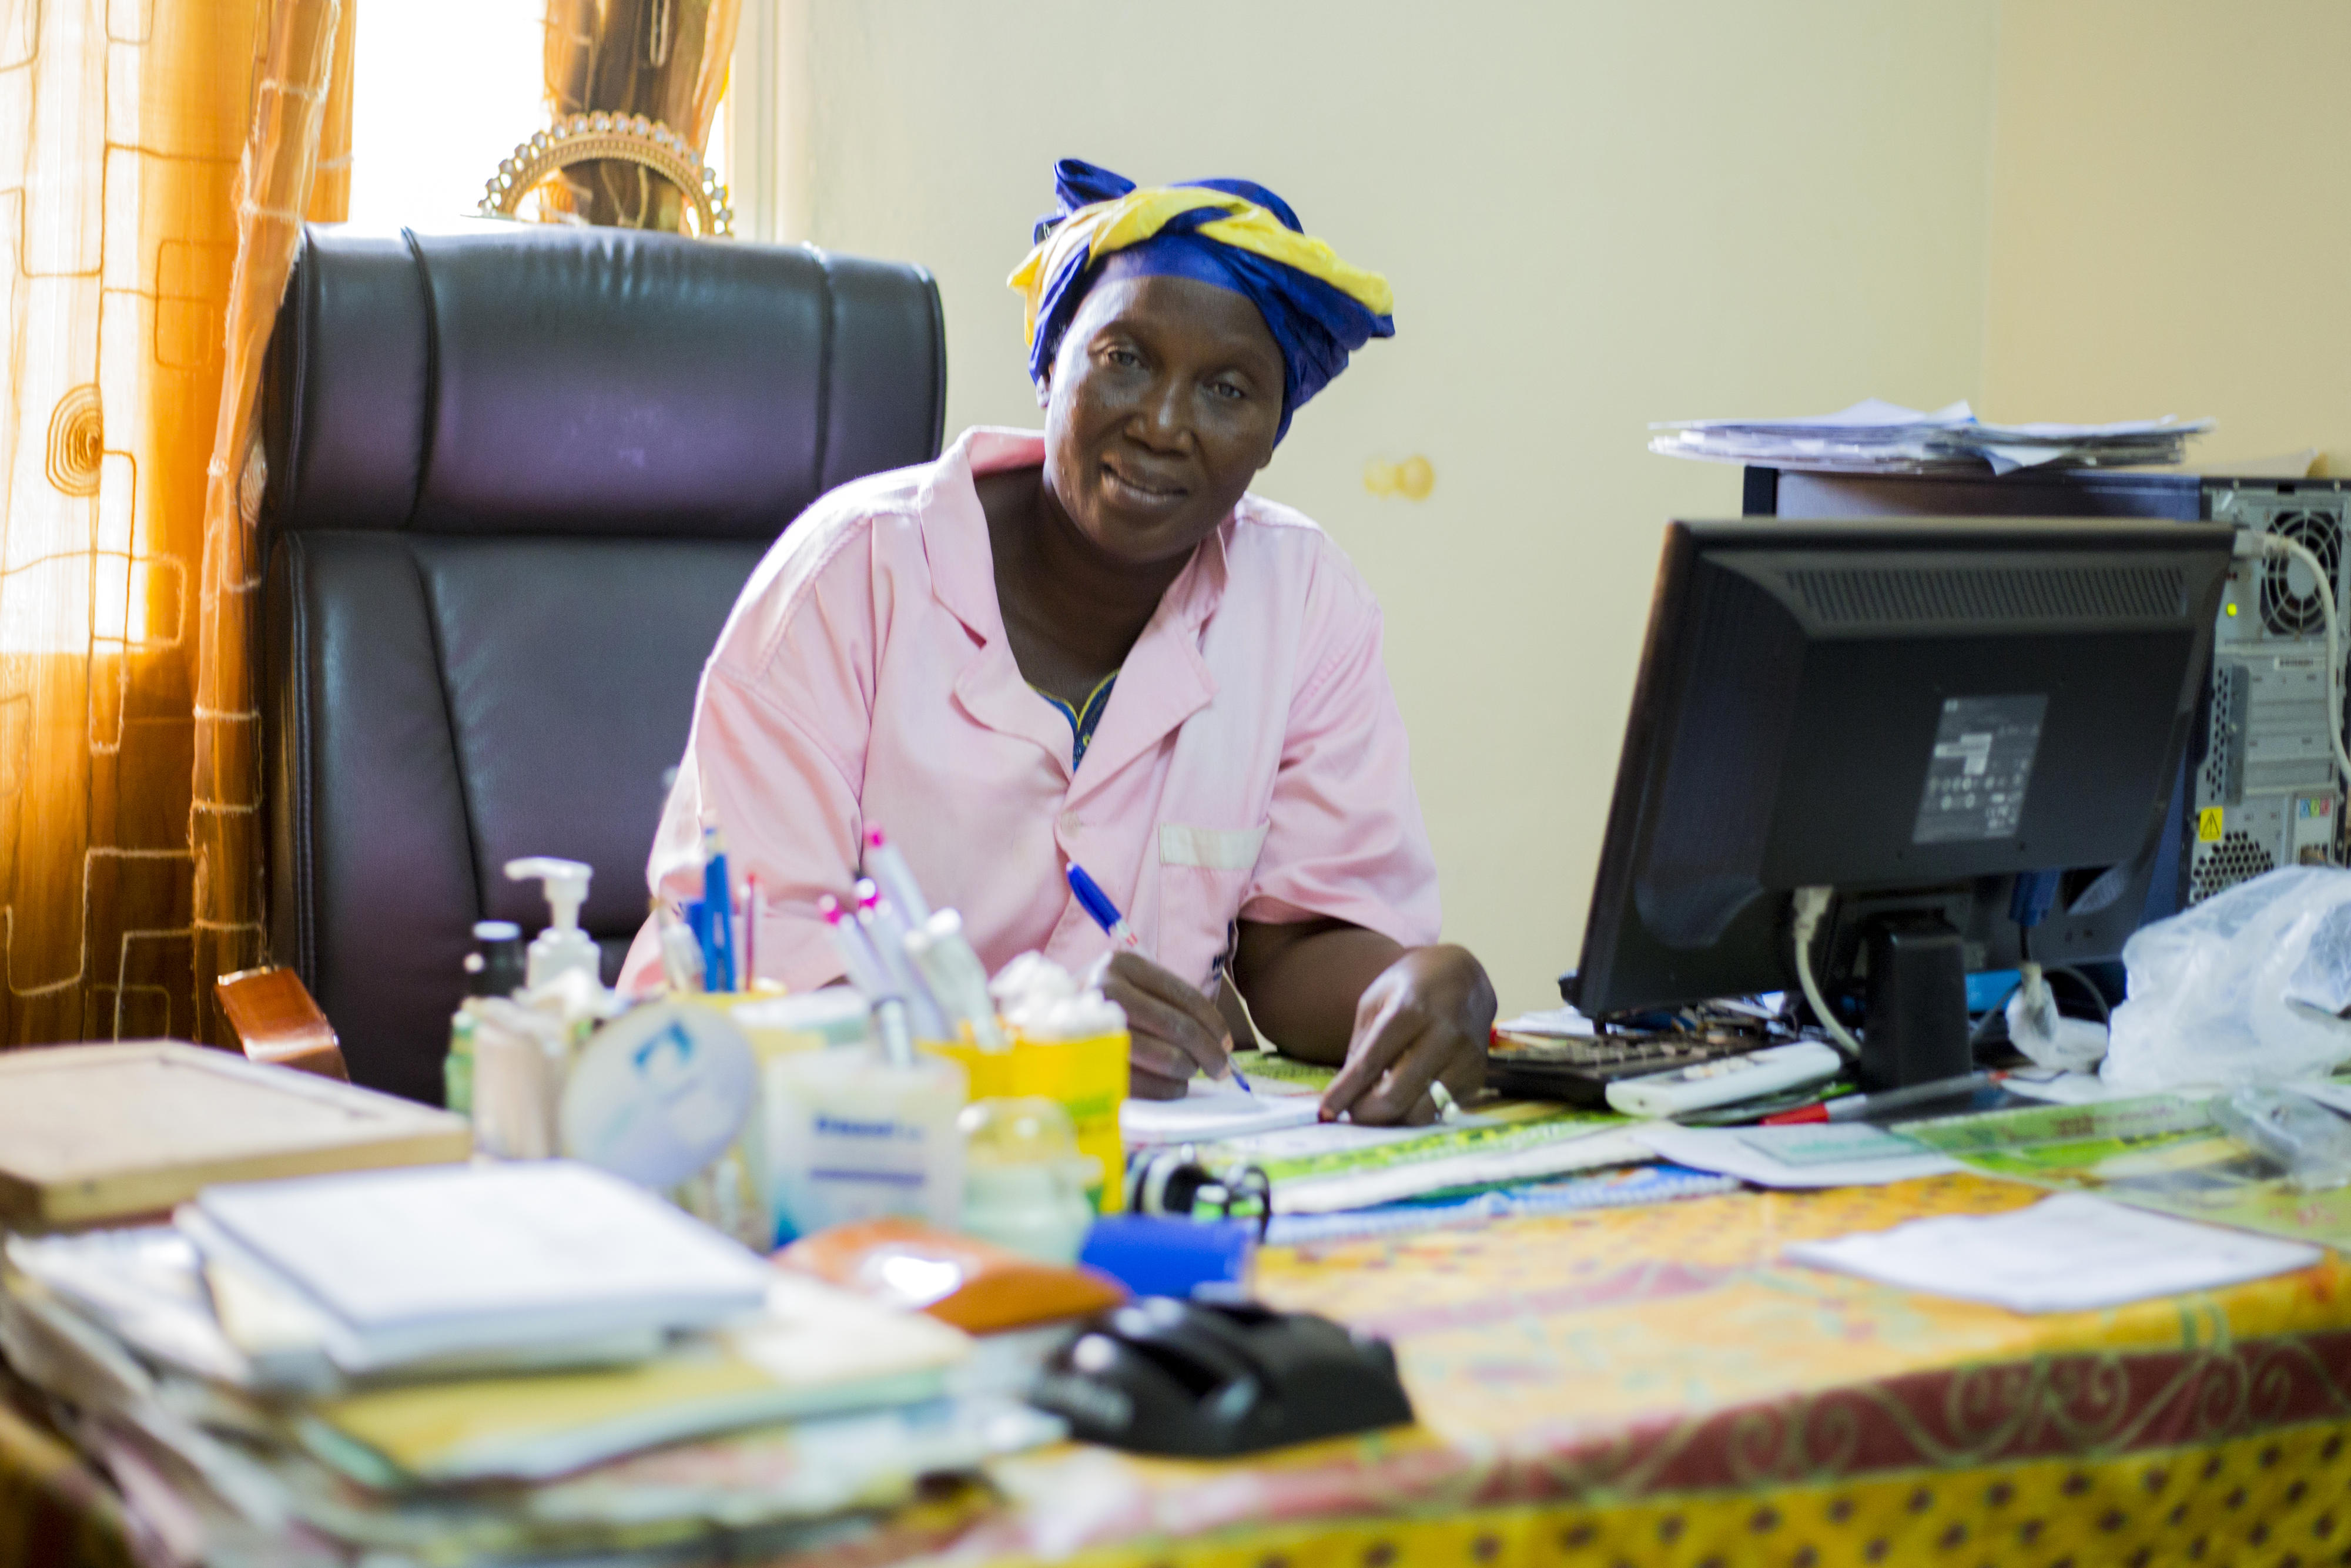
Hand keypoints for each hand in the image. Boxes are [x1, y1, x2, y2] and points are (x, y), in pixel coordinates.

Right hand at [1098, 950, 1233, 1100]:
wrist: (1034, 1028)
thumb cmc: (1094, 1011)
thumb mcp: (1124, 988)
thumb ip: (1164, 1002)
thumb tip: (1217, 1039)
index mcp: (1121, 965)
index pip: (1184, 996)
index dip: (1214, 1024)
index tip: (1227, 1043)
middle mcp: (1105, 990)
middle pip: (1179, 1028)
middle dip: (1210, 1053)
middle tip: (1222, 1069)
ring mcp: (1096, 1027)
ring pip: (1167, 1057)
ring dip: (1189, 1071)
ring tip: (1191, 1074)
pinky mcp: (1092, 1064)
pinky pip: (1148, 1084)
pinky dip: (1169, 1090)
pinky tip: (1172, 1088)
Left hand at [1318, 945, 1494, 1125]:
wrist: (1465, 976)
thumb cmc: (1412, 986)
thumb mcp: (1376, 1000)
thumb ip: (1361, 1045)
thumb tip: (1347, 1093)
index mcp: (1411, 1009)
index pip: (1371, 1063)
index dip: (1345, 1092)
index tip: (1325, 1110)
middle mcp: (1443, 1035)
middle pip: (1396, 1095)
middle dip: (1365, 1112)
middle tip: (1351, 1112)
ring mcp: (1465, 1058)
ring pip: (1421, 1113)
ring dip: (1391, 1119)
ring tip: (1375, 1107)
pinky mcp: (1477, 1076)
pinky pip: (1441, 1111)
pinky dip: (1416, 1111)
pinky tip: (1405, 1098)